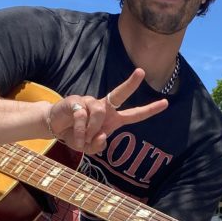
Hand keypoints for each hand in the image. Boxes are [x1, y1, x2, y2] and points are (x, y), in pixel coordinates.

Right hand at [43, 68, 167, 152]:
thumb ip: (98, 146)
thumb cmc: (77, 136)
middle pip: (119, 94)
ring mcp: (90, 102)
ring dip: (90, 130)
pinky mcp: (76, 101)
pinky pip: (82, 116)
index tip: (165, 103)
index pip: (134, 114)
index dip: (150, 110)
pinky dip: (79, 130)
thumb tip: (102, 135)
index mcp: (113, 119)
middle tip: (141, 72)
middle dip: (131, 84)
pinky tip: (74, 134)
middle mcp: (104, 107)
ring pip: (98, 113)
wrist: (55, 129)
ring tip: (82, 139)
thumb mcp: (89, 148)